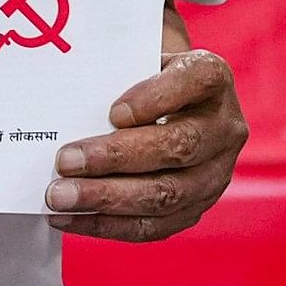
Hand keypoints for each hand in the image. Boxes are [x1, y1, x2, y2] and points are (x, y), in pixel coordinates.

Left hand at [48, 42, 244, 239]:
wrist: (173, 108)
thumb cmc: (147, 79)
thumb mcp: (140, 60)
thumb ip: (119, 73)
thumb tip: (69, 104)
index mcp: (213, 77)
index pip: (197, 80)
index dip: (156, 97)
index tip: (113, 112)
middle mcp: (225, 128)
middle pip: (179, 146)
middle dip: (117, 157)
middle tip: (66, 161)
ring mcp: (216, 174)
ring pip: (167, 194)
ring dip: (107, 198)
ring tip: (60, 196)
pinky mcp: (195, 208)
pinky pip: (154, 225)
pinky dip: (108, 224)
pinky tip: (71, 217)